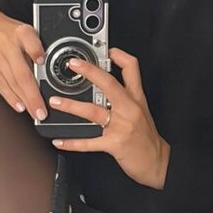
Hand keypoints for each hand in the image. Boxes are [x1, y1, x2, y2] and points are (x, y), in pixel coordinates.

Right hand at [0, 1, 47, 118]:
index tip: (41, 61)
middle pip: (22, 73)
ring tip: (34, 113)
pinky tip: (19, 106)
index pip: (30, 40)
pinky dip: (10, 97)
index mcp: (19, 31)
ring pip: (12, 82)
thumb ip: (29, 46)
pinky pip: (0, 84)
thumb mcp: (16, 27)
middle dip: (34, 95)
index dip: (36, 51)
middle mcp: (7, 44)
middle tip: (42, 111)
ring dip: (25, 100)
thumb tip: (42, 70)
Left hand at [49, 47, 170, 189]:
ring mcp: (121, 126)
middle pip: (109, 84)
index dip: (119, 56)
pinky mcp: (114, 144)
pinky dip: (72, 142)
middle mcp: (129, 109)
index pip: (131, 69)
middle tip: (74, 65)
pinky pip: (89, 142)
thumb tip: (106, 86)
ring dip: (71, 106)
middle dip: (90, 72)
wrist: (157, 162)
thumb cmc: (147, 138)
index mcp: (136, 99)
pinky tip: (60, 141)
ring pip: (93, 111)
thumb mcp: (141, 111)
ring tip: (55, 102)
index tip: (107, 50)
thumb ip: (126, 97)